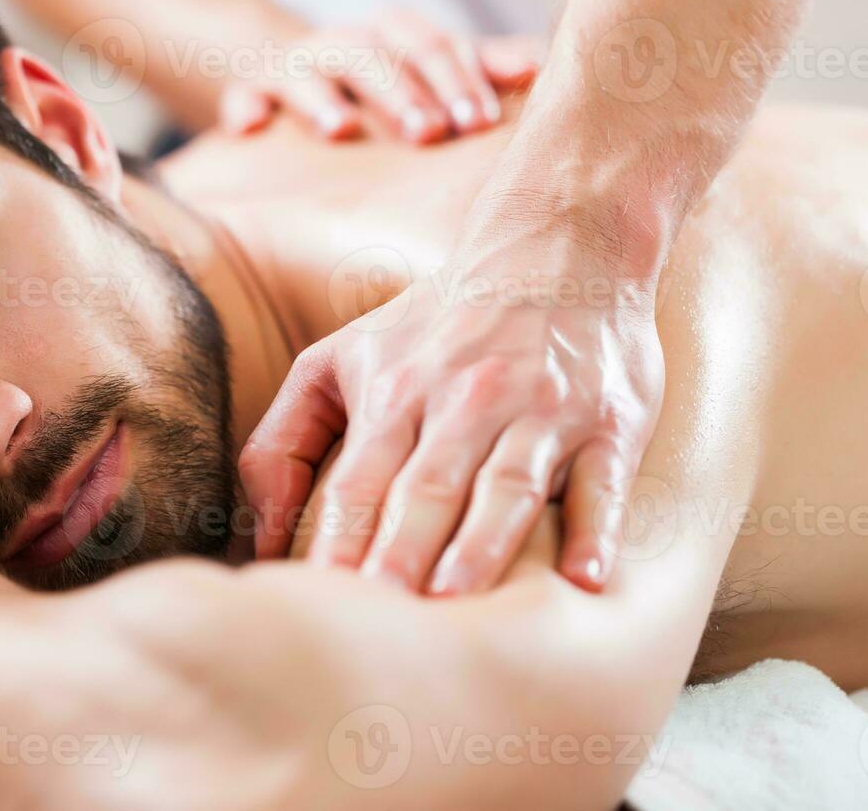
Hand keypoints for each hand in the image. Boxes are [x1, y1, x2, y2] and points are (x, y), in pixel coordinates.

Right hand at [219, 10, 539, 144]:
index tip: (480, 121)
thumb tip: (541, 68)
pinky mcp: (251, 91)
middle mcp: (344, 41)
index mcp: (394, 33)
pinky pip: (243, 95)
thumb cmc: (379, 83)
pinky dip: (245, 107)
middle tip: (429, 133)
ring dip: (322, 98)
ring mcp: (294, 65)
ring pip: (308, 70)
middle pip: (375, 54)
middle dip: (401, 92)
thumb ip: (479, 67)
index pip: (432, 44)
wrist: (288, 72)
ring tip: (338, 130)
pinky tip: (249, 130)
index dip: (457, 77)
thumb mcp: (427, 70)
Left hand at [240, 232, 663, 594]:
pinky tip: (586, 578)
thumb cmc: (434, 325)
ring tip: (455, 600)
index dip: (336, 542)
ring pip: (507, 486)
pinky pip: (603, 481)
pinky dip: (596, 528)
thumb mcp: (338, 359)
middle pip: (426, 489)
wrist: (556, 247)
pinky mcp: (608, 421)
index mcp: (395, 394)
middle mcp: (465, 401)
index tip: (318, 602)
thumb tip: (258, 535)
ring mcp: (539, 411)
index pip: (358, 483)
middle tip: (378, 619)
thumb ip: (285, 441)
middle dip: (399, 553)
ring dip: (480, 545)